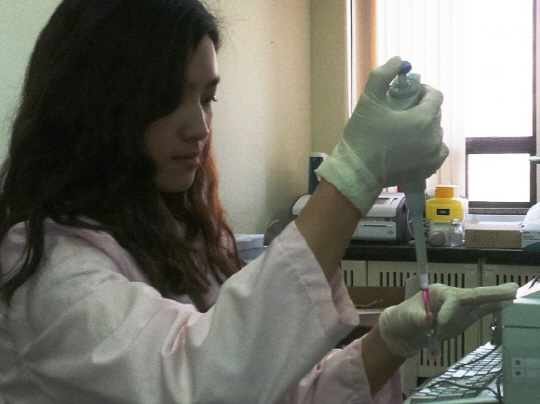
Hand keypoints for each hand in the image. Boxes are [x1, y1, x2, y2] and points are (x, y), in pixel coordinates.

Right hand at [315, 56, 448, 214]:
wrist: (357, 174)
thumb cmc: (362, 137)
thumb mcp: (368, 101)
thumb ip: (383, 75)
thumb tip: (398, 61)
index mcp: (423, 119)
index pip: (435, 96)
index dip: (422, 90)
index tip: (408, 93)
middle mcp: (433, 138)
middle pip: (435, 115)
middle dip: (421, 109)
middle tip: (401, 112)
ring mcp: (432, 156)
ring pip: (435, 134)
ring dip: (425, 128)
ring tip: (405, 131)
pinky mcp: (427, 170)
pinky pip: (435, 153)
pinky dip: (428, 147)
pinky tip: (412, 147)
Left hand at [378, 283, 518, 357]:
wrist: (403, 332)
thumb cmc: (402, 318)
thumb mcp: (405, 317)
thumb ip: (417, 317)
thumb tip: (428, 319)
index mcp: (437, 293)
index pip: (451, 299)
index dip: (450, 310)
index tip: (439, 323)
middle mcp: (451, 298)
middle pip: (472, 295)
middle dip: (490, 293)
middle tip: (511, 289)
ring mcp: (458, 309)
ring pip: (480, 303)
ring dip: (496, 300)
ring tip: (514, 295)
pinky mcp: (462, 319)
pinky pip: (479, 313)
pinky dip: (492, 309)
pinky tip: (506, 306)